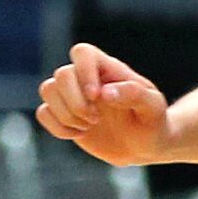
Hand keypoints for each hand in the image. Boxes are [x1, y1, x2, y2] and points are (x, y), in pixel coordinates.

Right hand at [36, 43, 169, 166]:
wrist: (146, 145)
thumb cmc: (153, 121)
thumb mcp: (154, 108)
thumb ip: (134, 95)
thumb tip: (105, 93)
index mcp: (107, 68)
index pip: (83, 53)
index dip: (84, 72)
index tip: (97, 97)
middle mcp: (85, 78)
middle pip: (62, 74)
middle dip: (76, 101)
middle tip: (96, 119)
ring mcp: (72, 96)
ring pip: (48, 90)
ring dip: (66, 113)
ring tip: (89, 126)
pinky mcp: (64, 115)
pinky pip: (43, 113)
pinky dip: (57, 126)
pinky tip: (79, 134)